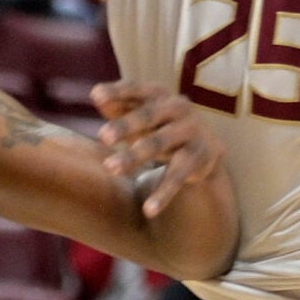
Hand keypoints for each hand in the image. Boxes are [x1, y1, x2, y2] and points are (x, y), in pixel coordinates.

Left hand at [93, 81, 225, 218]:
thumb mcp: (140, 114)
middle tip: (103, 137)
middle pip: (148, 115)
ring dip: (135, 156)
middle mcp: (177, 107)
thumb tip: (96, 96)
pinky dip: (163, 193)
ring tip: (111, 168)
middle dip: (125, 125)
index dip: (117, 91)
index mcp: (158, 94)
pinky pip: (178, 175)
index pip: (136, 89)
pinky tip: (148, 210)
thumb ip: (119, 106)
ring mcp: (190, 131)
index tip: (96, 96)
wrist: (204, 146)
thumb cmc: (158, 126)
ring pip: (160, 143)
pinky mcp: (199, 157)